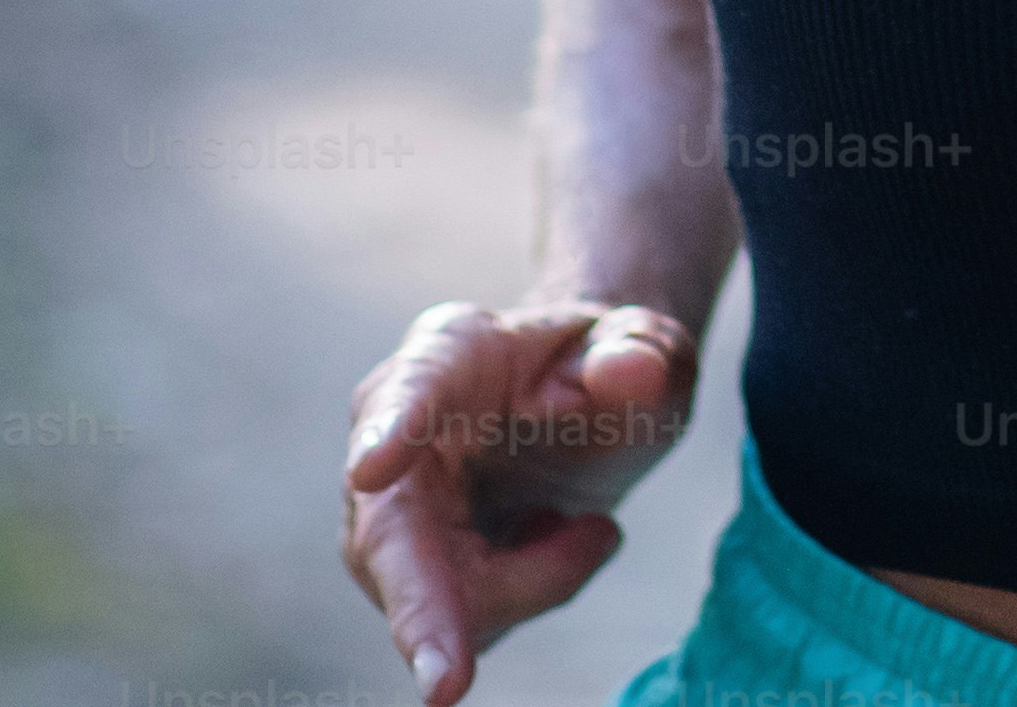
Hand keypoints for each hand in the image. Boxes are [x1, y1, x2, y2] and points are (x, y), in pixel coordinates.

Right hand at [339, 297, 696, 702]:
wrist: (590, 399)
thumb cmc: (607, 363)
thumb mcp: (644, 344)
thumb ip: (638, 351)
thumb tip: (631, 371)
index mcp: (452, 351)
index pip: (416, 385)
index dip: (393, 427)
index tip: (372, 469)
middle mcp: (395, 428)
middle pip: (391, 529)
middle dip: (417, 607)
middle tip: (447, 687)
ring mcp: (393, 507)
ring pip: (434, 592)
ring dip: (530, 583)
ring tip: (595, 530)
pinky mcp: (412, 570)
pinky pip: (463, 616)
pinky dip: (531, 592)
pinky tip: (563, 540)